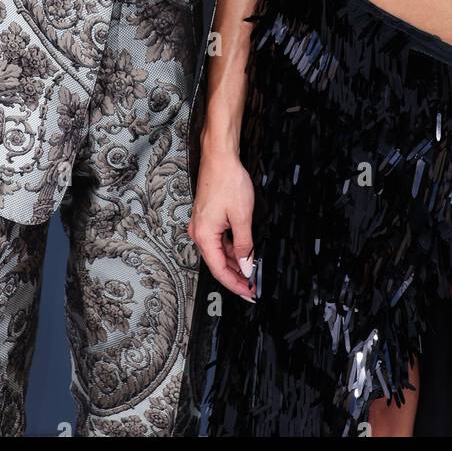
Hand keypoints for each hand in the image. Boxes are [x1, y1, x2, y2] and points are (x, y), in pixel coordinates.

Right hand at [188, 146, 255, 302]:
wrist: (220, 157)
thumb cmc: (228, 181)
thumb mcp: (242, 217)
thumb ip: (245, 245)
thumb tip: (246, 267)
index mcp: (204, 235)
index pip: (220, 270)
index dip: (235, 284)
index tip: (249, 293)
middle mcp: (199, 232)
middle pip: (218, 263)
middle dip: (236, 276)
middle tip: (253, 286)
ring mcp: (202, 225)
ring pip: (219, 252)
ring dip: (235, 262)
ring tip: (251, 271)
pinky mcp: (207, 218)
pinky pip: (219, 240)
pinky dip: (231, 248)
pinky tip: (244, 252)